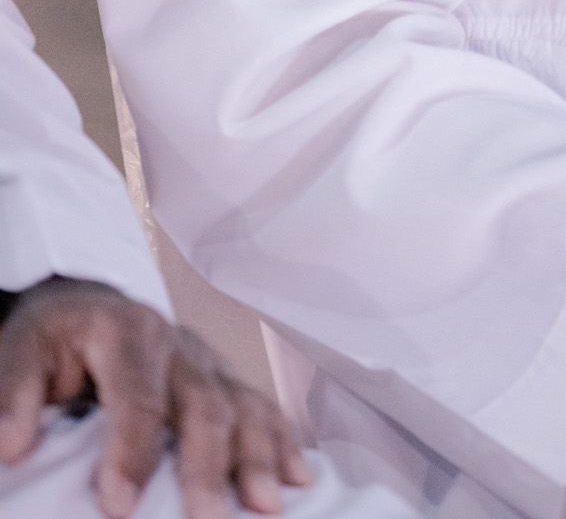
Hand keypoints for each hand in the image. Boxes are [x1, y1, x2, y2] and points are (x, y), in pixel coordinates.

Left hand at [0, 277, 311, 516]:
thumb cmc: (56, 338)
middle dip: (209, 464)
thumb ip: (12, 390)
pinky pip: (259, 404)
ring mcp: (205, 361)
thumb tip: (12, 443)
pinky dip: (282, 438)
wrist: (88, 305)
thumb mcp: (21, 348)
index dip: (131, 450)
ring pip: (241, 404)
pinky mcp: (222, 377)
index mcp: (125, 330)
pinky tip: (298, 473)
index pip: (136, 394)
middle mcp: (176, 344)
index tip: (119, 504)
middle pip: (203, 403)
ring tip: (267, 503)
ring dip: (257, 455)